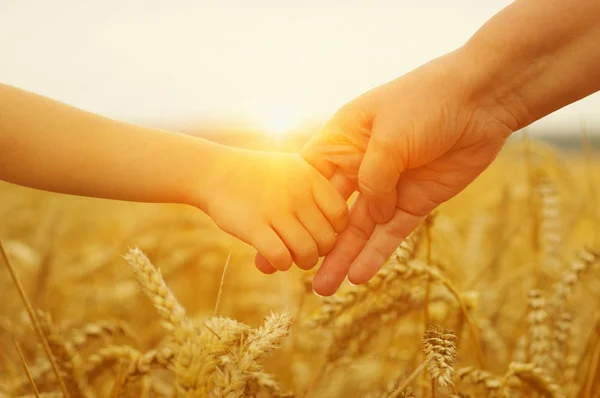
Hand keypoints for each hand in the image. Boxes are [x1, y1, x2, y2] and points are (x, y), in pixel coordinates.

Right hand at [195, 146, 348, 271]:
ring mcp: (275, 210)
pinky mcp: (253, 227)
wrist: (215, 172)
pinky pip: (282, 258)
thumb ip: (318, 192)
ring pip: (307, 253)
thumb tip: (339, 229)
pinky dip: (281, 264)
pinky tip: (273, 259)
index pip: (341, 216)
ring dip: (301, 262)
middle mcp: (297, 193)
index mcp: (311, 177)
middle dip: (318, 252)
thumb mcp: (294, 169)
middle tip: (304, 249)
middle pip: (326, 239)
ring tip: (291, 257)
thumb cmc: (259, 176)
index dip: (334, 231)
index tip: (319, 232)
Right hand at [301, 51, 517, 294]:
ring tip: (323, 289)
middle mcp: (360, 165)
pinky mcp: (415, 201)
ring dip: (342, 257)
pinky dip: (376, 253)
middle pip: (328, 211)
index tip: (270, 236)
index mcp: (343, 140)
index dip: (290, 209)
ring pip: (359, 228)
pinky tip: (358, 276)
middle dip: (311, 240)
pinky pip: (392, 233)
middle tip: (286, 271)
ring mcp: (388, 186)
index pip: (308, 180)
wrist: (481, 99)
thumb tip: (372, 216)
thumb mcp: (387, 137)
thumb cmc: (426, 102)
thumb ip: (372, 180)